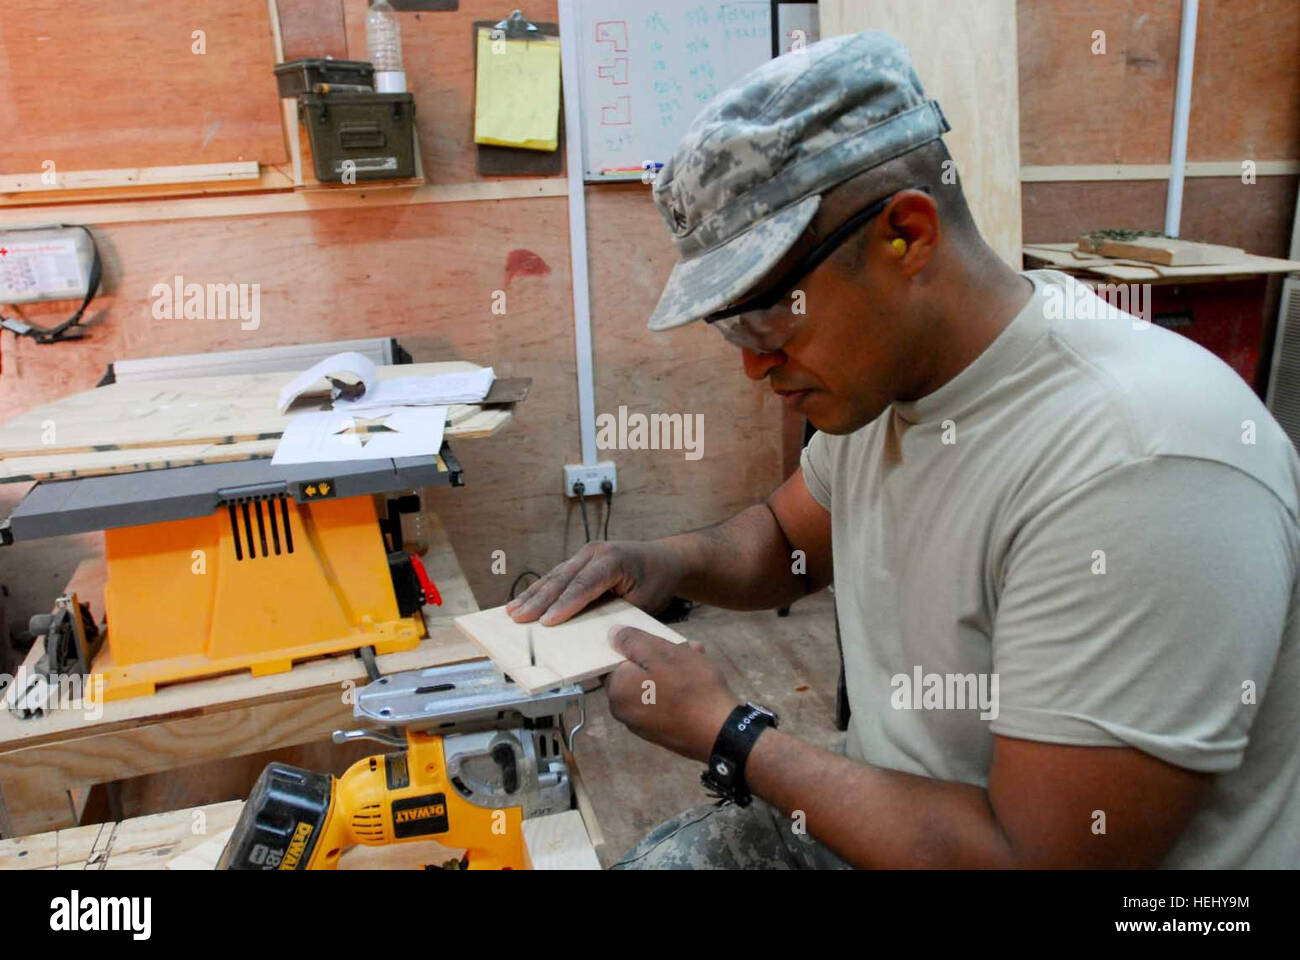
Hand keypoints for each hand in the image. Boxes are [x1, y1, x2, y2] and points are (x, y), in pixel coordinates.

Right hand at [506, 541, 684, 625]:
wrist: (664, 559)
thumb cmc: (656, 582)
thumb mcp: (645, 602)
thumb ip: (618, 616)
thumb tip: (594, 639)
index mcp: (613, 560)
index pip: (584, 585)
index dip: (564, 605)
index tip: (547, 622)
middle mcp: (595, 552)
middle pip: (562, 579)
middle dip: (539, 601)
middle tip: (518, 618)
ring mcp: (585, 554)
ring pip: (554, 576)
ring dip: (532, 595)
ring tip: (511, 612)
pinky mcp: (579, 561)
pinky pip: (556, 576)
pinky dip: (539, 590)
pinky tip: (523, 602)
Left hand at [604, 626, 736, 762]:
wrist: (720, 733)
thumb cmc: (690, 688)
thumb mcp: (663, 653)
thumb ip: (633, 641)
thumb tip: (611, 635)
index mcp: (616, 691)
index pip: (615, 659)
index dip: (638, 646)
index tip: (659, 640)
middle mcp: (622, 711)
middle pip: (636, 672)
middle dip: (660, 656)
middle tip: (687, 647)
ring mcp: (642, 725)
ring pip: (652, 685)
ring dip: (672, 670)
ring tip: (698, 660)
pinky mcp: (660, 732)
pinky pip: (662, 702)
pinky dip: (675, 690)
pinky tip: (698, 682)